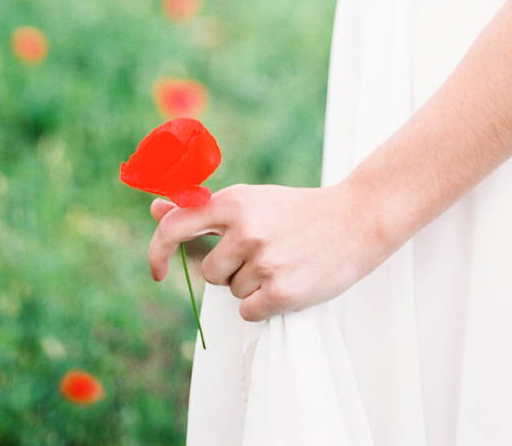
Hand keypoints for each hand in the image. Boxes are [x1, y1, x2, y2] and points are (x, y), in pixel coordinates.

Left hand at [146, 181, 386, 321]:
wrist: (355, 220)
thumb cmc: (297, 211)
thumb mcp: (251, 199)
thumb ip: (203, 209)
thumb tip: (156, 207)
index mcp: (234, 201)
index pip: (175, 228)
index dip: (158, 252)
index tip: (158, 271)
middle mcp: (244, 230)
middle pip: (210, 272)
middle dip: (230, 269)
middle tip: (265, 251)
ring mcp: (263, 261)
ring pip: (232, 292)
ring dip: (252, 285)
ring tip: (283, 261)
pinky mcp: (281, 291)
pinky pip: (249, 311)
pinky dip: (264, 304)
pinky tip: (288, 281)